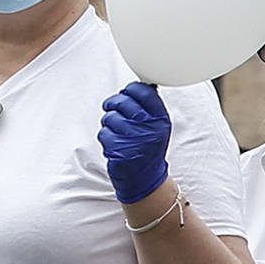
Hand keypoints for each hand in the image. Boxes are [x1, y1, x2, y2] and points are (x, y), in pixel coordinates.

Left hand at [97, 82, 174, 206]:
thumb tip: (140, 86)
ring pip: (110, 117)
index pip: (144, 92)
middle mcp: (149, 128)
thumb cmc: (148, 148)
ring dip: (109, 123)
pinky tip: (115, 144)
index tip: (127, 93)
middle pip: (123, 101)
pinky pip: (104, 133)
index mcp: (160, 120)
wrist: (144, 178)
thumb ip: (150, 108)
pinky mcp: (120, 150)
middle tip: (113, 108)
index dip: (131, 89)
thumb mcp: (158, 127)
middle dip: (114, 104)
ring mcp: (134, 139)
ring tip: (118, 132)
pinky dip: (106, 138)